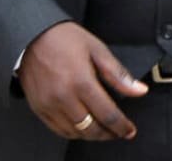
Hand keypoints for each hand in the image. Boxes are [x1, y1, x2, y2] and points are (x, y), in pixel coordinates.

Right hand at [18, 21, 147, 141]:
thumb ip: (119, 74)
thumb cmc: (65, 39)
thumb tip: (139, 90)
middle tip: (119, 132)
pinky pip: (58, 129)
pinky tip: (83, 127)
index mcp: (81, 82)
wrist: (32, 36)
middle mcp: (63, 97)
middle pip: (91, 129)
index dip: (122, 126)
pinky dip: (73, 132)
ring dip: (91, 135)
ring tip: (104, 130)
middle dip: (109, 134)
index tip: (130, 130)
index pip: (107, 114)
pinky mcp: (38, 108)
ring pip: (74, 133)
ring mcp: (48, 105)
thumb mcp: (98, 50)